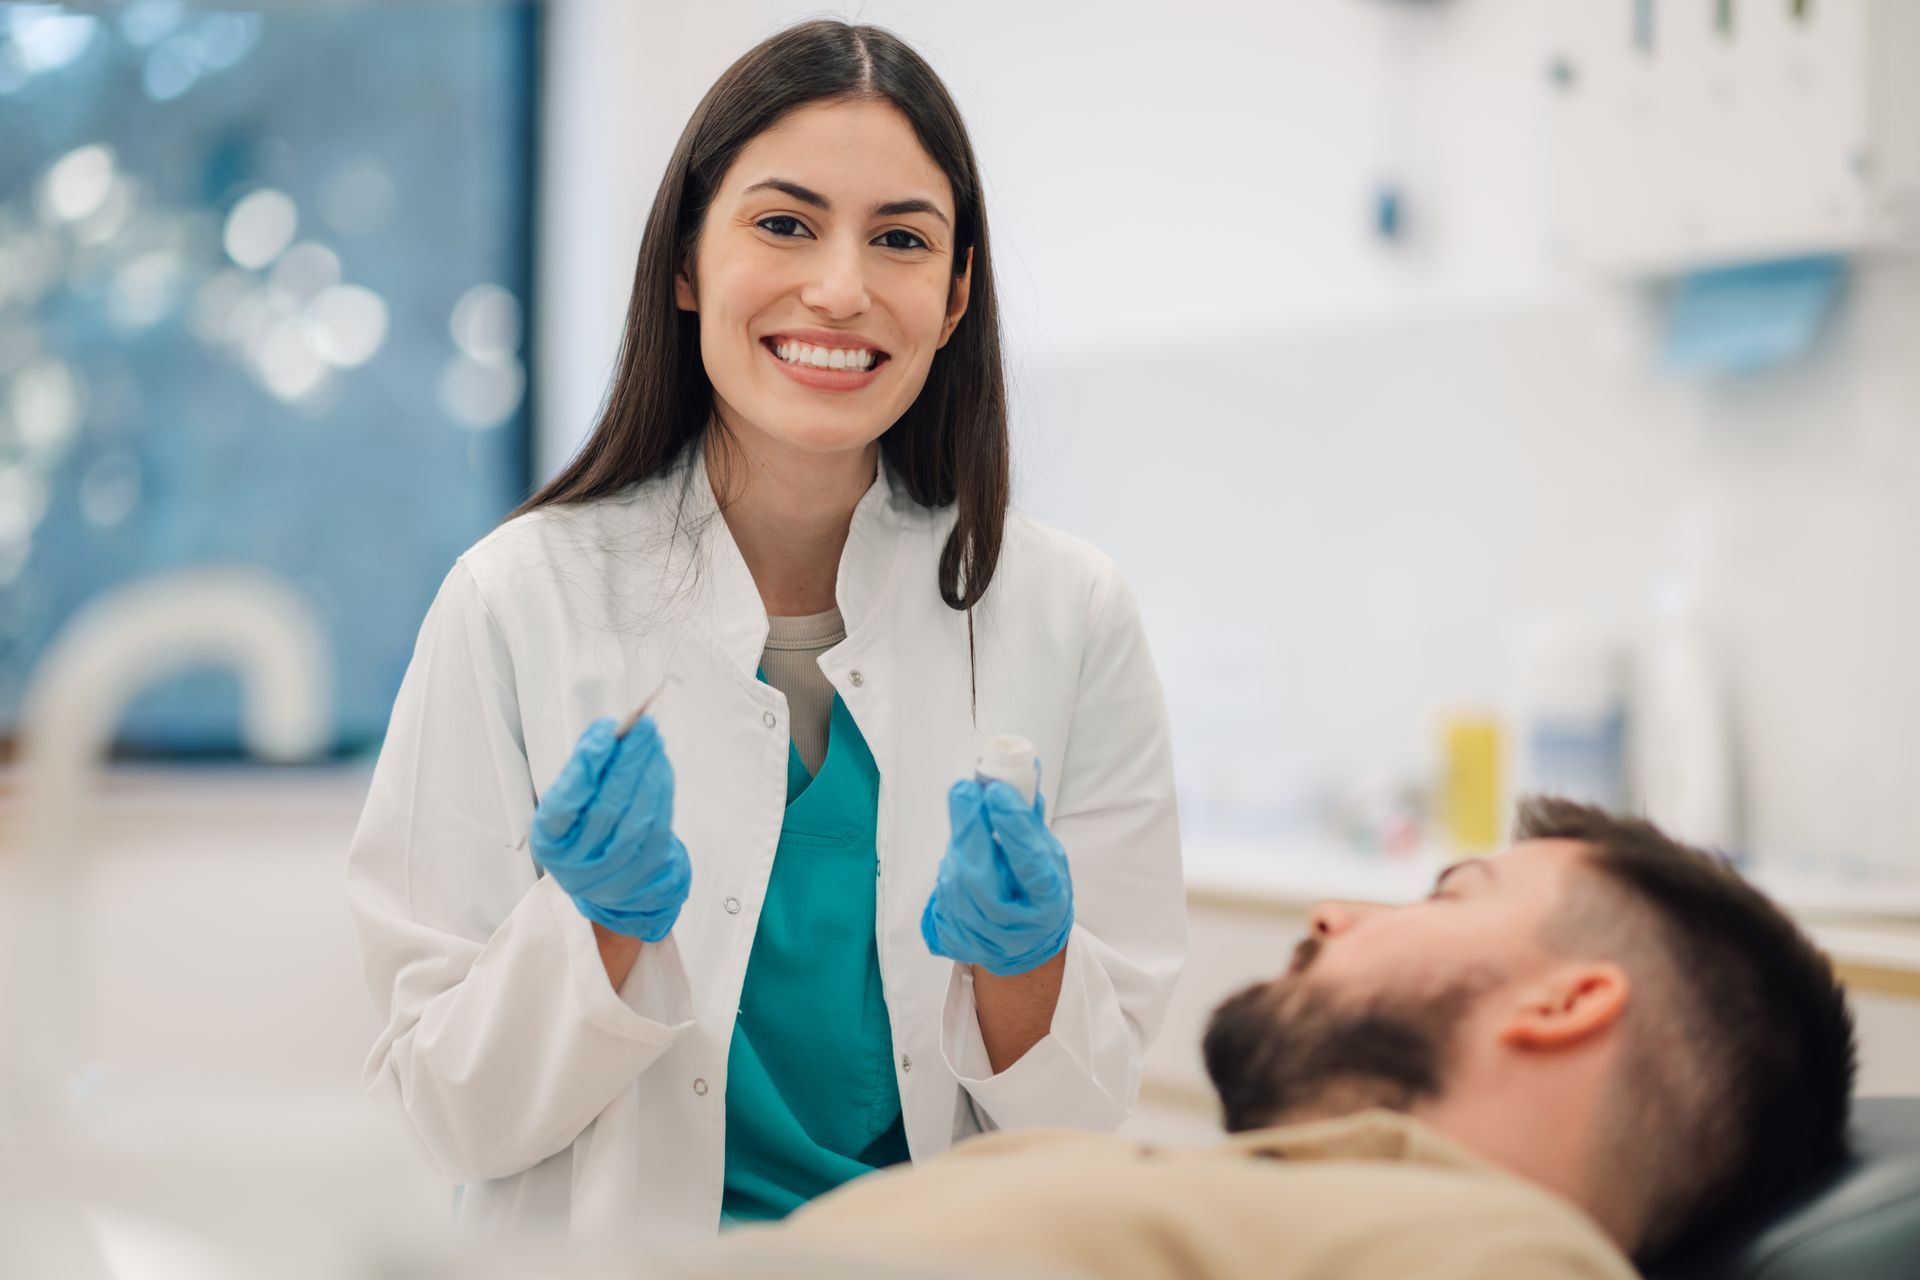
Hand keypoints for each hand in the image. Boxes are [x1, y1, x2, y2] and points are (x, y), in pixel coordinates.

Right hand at [530, 716, 690, 941]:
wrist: (612, 880)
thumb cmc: (584, 828)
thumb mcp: (571, 803)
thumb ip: (583, 769)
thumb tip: (607, 732)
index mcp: (550, 842)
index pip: (563, 805)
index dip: (584, 769)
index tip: (605, 735)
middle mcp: (578, 864)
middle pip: (606, 808)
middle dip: (626, 762)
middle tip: (641, 727)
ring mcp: (614, 873)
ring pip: (637, 817)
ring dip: (648, 772)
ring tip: (652, 740)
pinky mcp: (646, 872)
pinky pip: (659, 826)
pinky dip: (661, 790)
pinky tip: (659, 765)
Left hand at [920, 770, 1073, 976]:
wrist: (1021, 945)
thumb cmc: (1039, 892)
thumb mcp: (1051, 859)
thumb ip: (1032, 822)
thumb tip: (1022, 772)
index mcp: (1046, 903)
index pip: (1029, 863)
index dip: (1012, 826)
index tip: (997, 791)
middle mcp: (1010, 923)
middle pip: (980, 875)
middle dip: (970, 827)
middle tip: (965, 788)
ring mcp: (976, 932)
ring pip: (955, 878)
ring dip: (959, 838)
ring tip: (967, 805)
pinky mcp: (949, 932)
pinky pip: (944, 886)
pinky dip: (952, 858)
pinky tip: (963, 843)